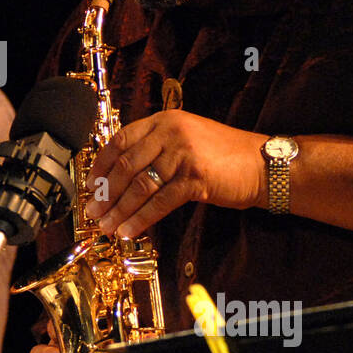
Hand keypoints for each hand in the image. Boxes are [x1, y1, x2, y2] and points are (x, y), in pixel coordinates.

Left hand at [84, 109, 268, 238]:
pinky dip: (141, 219)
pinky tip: (130, 231)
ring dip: (119, 210)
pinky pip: (160, 202)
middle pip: (126, 166)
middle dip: (106, 193)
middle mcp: (170, 133)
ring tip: (107, 226)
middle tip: (92, 211)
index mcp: (164, 121)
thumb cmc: (223, 155)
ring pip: (140, 186)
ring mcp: (183, 154)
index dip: (101, 165)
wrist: (261, 164)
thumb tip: (121, 174)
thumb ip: (156, 147)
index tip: (90, 185)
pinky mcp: (195, 178)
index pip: (121, 140)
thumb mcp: (186, 139)